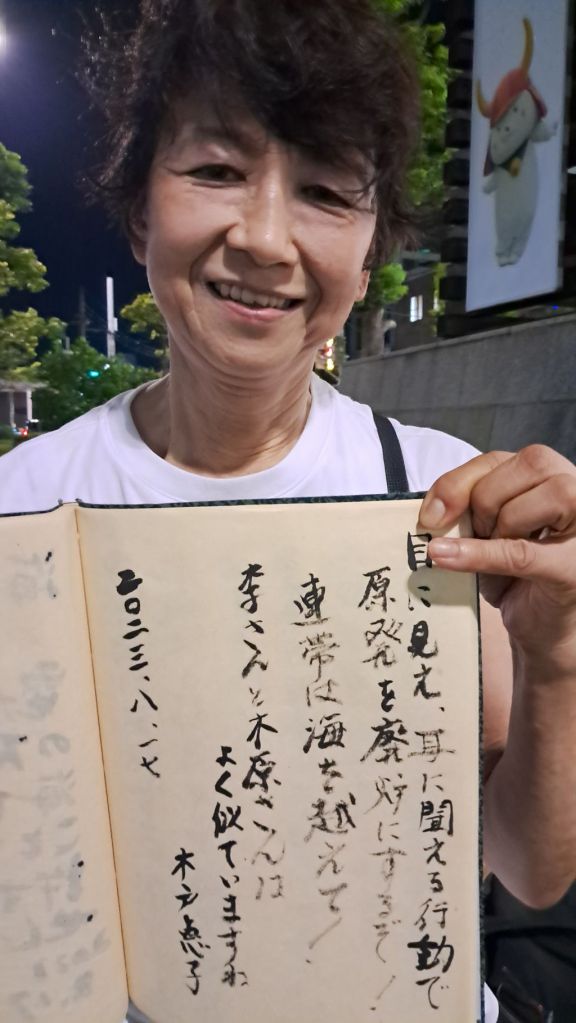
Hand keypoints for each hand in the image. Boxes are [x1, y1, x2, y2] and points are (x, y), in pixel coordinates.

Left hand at [418, 445, 575, 667]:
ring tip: (494, 556)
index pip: (499, 459)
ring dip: (492, 532)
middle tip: (476, 535)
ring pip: (521, 507)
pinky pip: (518, 553)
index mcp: (553, 477)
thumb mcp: (489, 532)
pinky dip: (478, 555)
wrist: (545, 630)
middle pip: (520, 471)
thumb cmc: (518, 576)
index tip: (431, 513)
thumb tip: (434, 510)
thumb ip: (469, 507)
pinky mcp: (571, 568)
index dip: (459, 480)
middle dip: (481, 503)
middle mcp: (575, 492)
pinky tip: (446, 558)